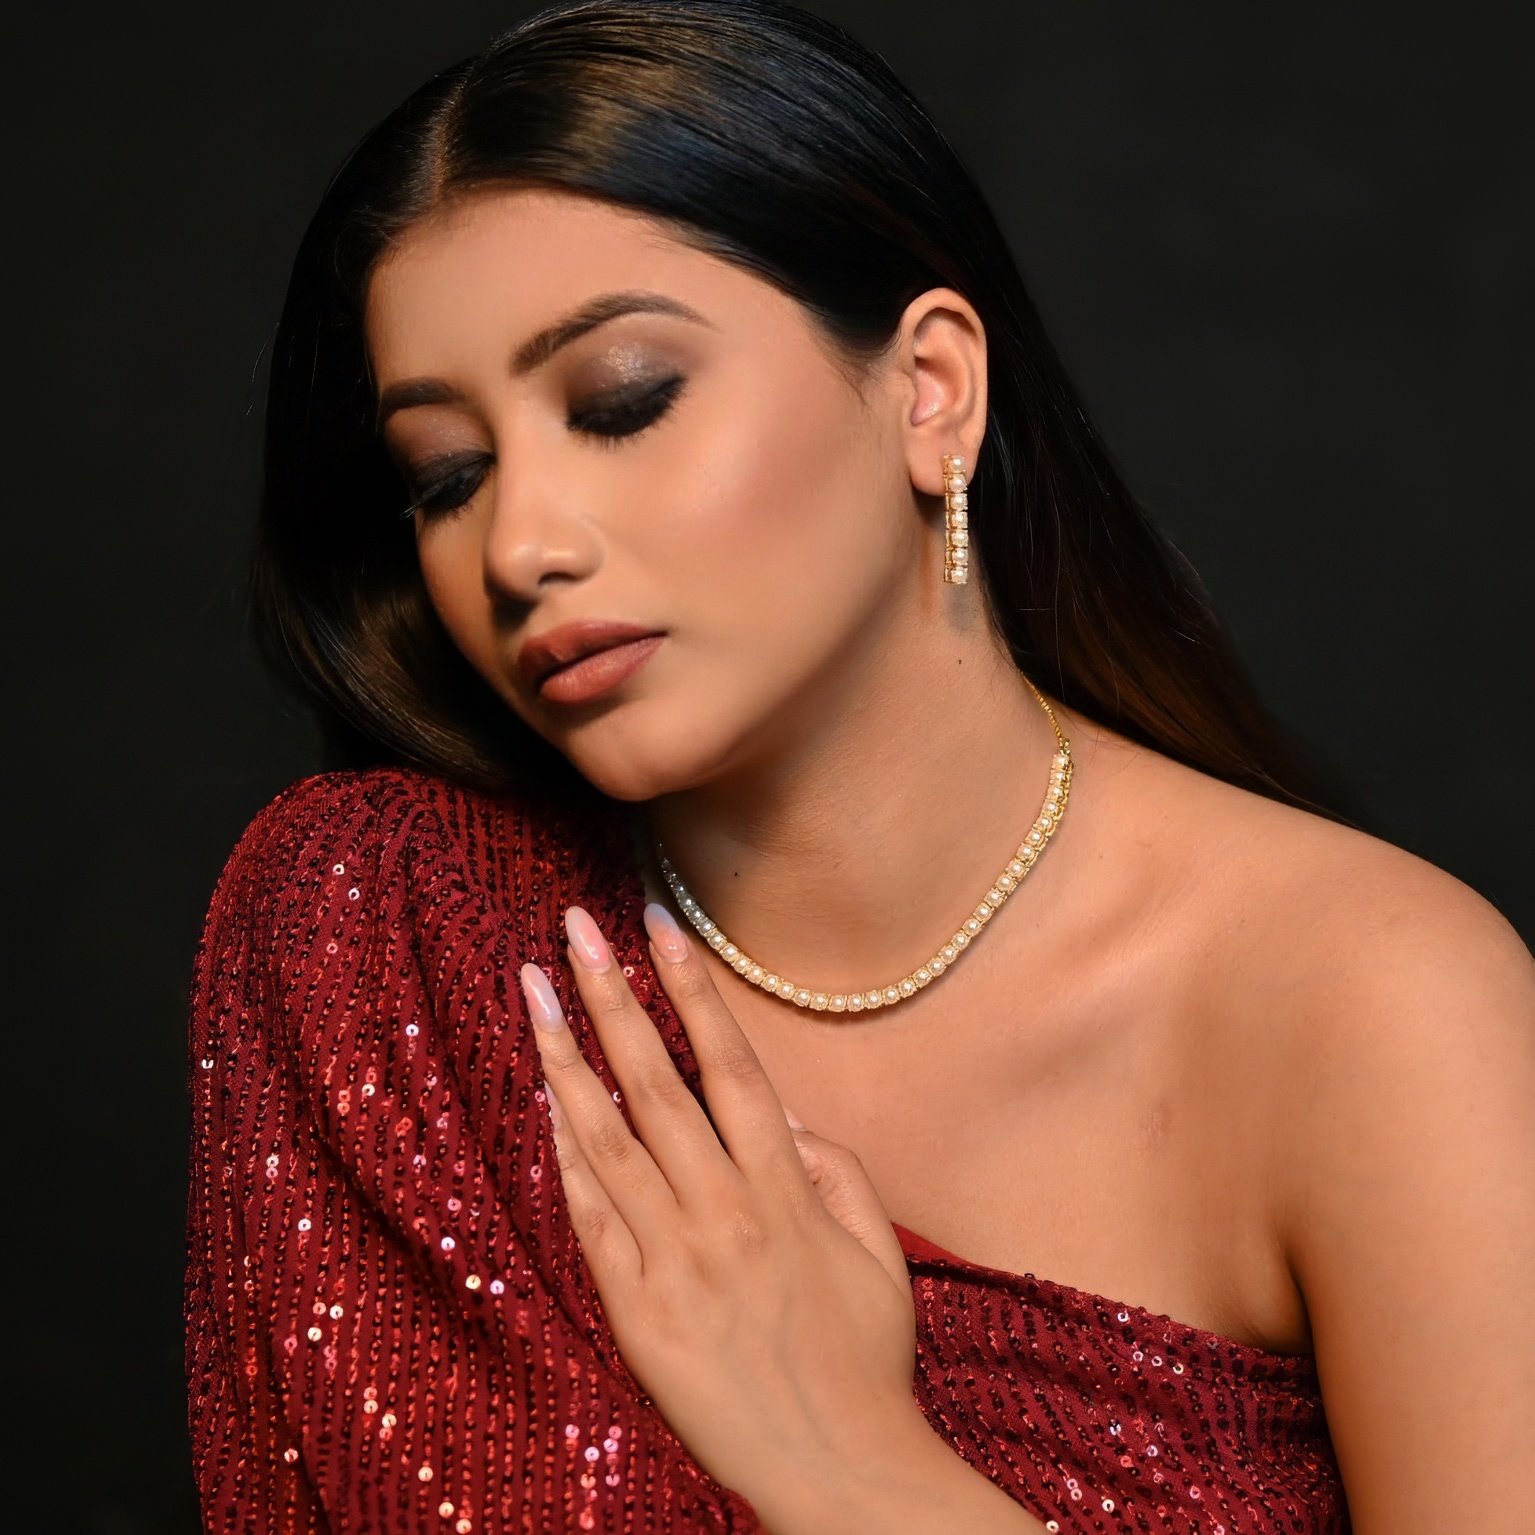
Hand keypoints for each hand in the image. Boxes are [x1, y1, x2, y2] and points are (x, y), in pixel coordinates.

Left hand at [518, 899, 922, 1513]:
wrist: (837, 1469)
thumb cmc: (864, 1358)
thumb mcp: (879, 1251)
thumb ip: (838, 1169)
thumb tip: (785, 1112)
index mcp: (786, 1188)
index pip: (729, 1064)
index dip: (693, 989)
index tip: (660, 926)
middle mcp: (723, 1210)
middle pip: (655, 1082)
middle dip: (611, 995)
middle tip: (574, 928)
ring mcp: (673, 1259)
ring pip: (607, 1138)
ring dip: (566, 1056)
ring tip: (532, 991)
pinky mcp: (636, 1310)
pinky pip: (591, 1218)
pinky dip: (565, 1155)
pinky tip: (545, 1101)